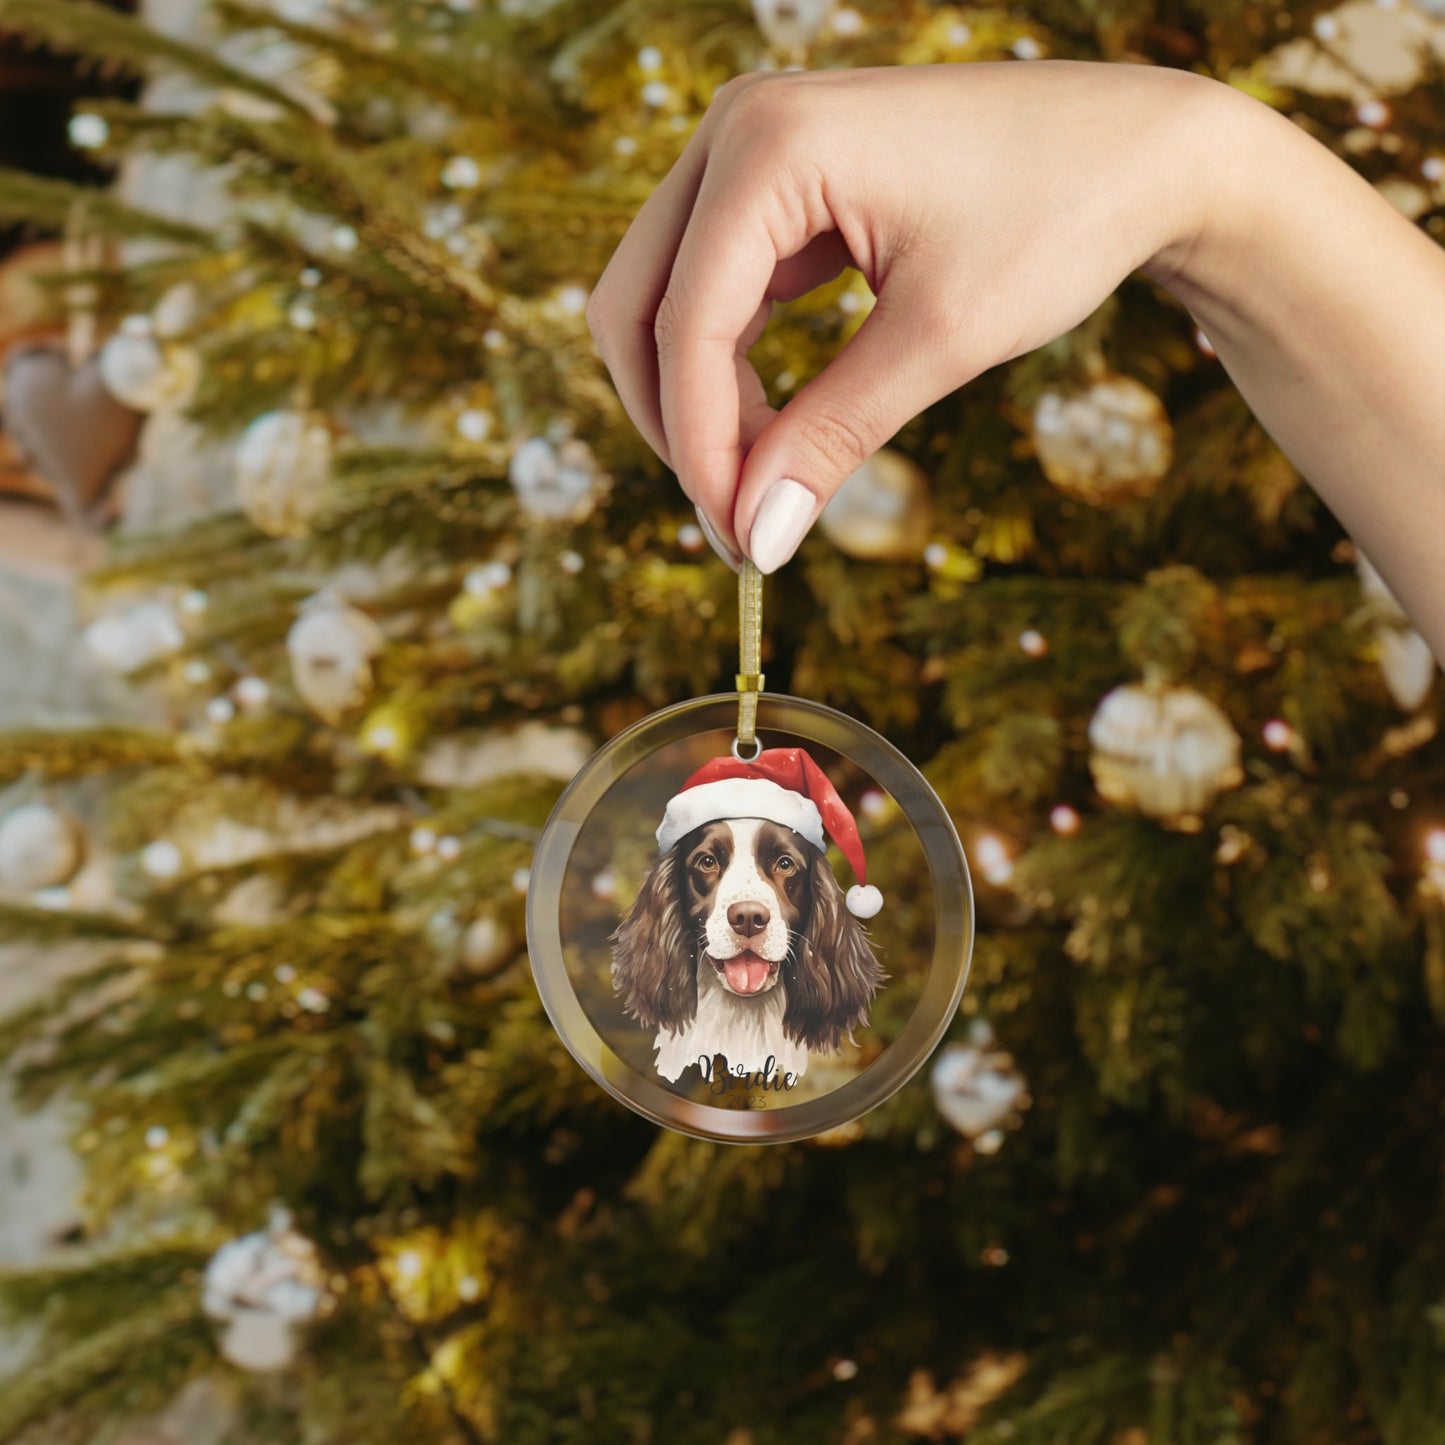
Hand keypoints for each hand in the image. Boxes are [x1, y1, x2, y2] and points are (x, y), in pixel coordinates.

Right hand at [585, 60, 1213, 571]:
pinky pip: (715, 291)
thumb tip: (756, 537)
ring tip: (763, 487)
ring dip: (698, 403)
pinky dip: (730, 369)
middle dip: (677, 425)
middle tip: (737, 522)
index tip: (739, 541)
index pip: (685, 325)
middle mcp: (739, 130)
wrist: (1140, 152)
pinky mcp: (778, 184)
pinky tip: (775, 431)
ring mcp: (752, 151)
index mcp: (770, 145)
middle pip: (636, 307)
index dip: (700, 448)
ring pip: (665, 303)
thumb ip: (832, 437)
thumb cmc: (1057, 218)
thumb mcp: (940, 341)